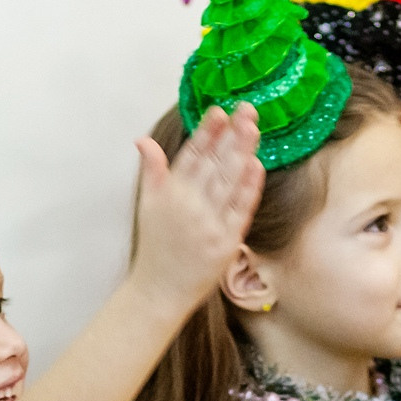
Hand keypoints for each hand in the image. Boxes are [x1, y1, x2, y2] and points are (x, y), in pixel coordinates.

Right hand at [125, 103, 265, 313]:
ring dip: (242, 153)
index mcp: (170, 193)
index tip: (218, 111)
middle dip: (231, 135)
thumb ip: (151, 171)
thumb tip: (143, 141)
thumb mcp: (147, 205)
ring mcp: (209, 224)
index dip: (206, 133)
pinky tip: (257, 165)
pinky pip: (240, 211)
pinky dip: (248, 188)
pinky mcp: (225, 243)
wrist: (159, 291)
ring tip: (253, 127)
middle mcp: (189, 206)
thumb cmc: (156, 247)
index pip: (191, 156)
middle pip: (214, 164)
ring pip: (229, 182)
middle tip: (247, 109)